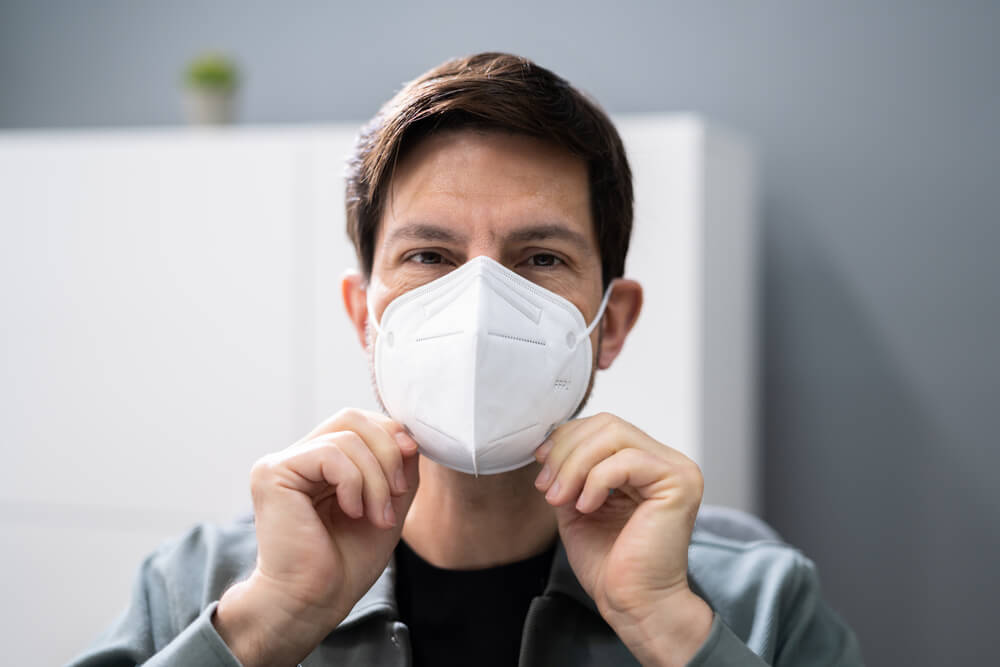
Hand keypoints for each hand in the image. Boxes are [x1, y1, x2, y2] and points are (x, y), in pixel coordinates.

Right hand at [214, 408, 419, 666]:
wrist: (313, 602)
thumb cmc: (345, 563)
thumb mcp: (388, 505)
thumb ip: (398, 468)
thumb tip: (406, 434)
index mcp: (321, 462)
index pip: (359, 423)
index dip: (390, 438)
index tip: (406, 478)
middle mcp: (299, 457)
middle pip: (352, 418)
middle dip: (387, 452)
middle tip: (397, 493)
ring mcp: (283, 463)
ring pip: (347, 437)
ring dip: (376, 478)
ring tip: (376, 515)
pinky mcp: (273, 473)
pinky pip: (331, 454)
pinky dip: (354, 482)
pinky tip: (352, 511)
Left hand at [533, 412, 712, 665]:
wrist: (633, 605)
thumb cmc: (609, 564)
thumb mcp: (577, 503)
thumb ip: (570, 471)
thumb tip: (548, 445)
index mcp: (646, 462)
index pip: (603, 426)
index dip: (566, 439)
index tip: (541, 468)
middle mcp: (666, 460)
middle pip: (607, 424)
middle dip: (567, 452)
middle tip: (548, 489)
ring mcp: (676, 469)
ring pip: (614, 436)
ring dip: (575, 466)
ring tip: (560, 499)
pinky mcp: (679, 483)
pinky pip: (626, 461)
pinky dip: (596, 481)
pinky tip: (586, 507)